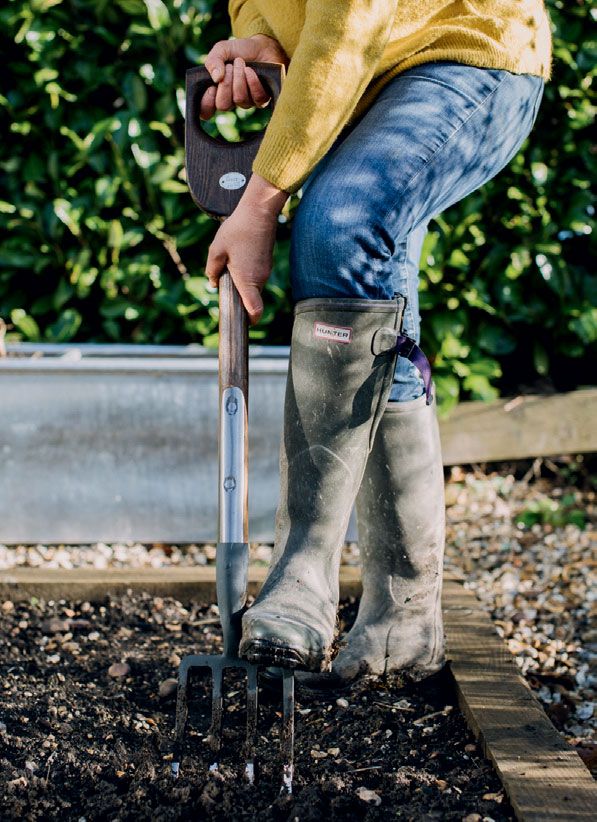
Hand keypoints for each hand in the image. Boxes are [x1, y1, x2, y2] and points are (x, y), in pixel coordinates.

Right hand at [200, 35, 287, 119]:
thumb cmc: (240, 50)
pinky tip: (250, 70)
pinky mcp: (262, 100)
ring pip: (239, 99)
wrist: (262, 46)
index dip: (206, 104)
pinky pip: (256, 98)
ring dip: (239, 78)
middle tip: (229, 66)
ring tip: (240, 62)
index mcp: (217, 92)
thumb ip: (213, 61)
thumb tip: (216, 78)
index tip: (211, 87)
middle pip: (223, 105)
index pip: (206, 111)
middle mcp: (231, 100)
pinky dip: (252, 82)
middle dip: (225, 84)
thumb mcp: (221, 50)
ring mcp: (247, 102)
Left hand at [205, 174, 287, 324]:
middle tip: (224, 285)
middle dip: (239, 298)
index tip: (242, 322)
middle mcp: (260, 278)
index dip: (250, 320)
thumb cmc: (236, 230)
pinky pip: (257, 275)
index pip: (255, 311)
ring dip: (242, 283)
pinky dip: (248, 273)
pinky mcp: (267, 261)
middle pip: (251, 299)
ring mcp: (266, 270)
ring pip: (253, 286)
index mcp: (247, 280)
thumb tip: (212, 283)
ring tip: (230, 264)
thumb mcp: (216, 250)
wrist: (258, 211)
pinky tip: (238, 256)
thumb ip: (212, 270)